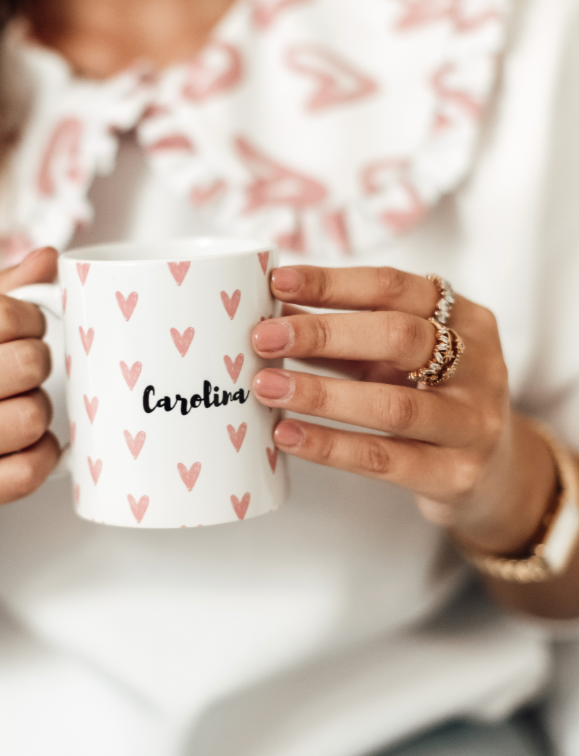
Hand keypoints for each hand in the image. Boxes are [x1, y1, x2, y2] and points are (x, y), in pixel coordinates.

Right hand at [0, 248, 60, 530]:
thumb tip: (50, 258)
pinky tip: (27, 441)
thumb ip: (5, 286)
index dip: (32, 319)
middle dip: (39, 362)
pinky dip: (43, 453)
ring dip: (40, 408)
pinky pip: (30, 470)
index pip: (2, 315)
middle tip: (27, 368)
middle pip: (25, 365)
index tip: (28, 328)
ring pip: (32, 417)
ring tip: (22, 403)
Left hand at [251, 265, 555, 555]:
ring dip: (320, 394)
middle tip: (263, 338)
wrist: (493, 472)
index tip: (277, 282)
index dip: (332, 283)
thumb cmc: (431, 396)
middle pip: (397, 337)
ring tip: (267, 387)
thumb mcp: (396, 356)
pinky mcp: (456, 474)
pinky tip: (287, 435)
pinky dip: (330, 446)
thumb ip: (344, 332)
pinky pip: (384, 459)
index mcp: (464, 317)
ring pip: (392, 404)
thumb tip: (270, 311)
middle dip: (323, 334)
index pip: (392, 287)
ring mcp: (472, 422)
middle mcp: (478, 364)